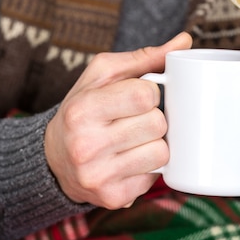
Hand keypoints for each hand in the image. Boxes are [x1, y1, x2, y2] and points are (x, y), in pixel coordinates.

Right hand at [45, 32, 191, 208]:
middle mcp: (86, 145)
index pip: (145, 95)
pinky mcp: (113, 198)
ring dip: (156, 142)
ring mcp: (99, 176)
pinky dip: (149, 166)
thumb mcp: (104, 75)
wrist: (54, 158)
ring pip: (162, 153)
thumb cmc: (85, 107)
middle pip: (158, 124)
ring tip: (135, 138)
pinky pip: (156, 178)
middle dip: (154, 117)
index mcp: (83, 109)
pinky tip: (129, 159)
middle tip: (136, 117)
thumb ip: (145, 57)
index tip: (139, 94)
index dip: (150, 91)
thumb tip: (185, 40)